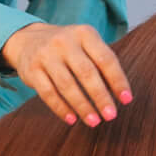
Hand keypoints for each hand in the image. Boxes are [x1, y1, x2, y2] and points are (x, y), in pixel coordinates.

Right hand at [0, 22, 131, 126]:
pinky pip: (48, 93)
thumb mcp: (85, 45)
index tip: (127, 100)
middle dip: (100, 96)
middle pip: (86, 72)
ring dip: (82, 106)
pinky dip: (61, 108)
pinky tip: (72, 119)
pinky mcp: (32, 70)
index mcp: (84, 34)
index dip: (118, 80)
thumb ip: (102, 64)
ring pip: (66, 85)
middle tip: (111, 115)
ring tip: (94, 121)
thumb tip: (120, 95)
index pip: (105, 59)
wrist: (28, 39)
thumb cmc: (68, 48)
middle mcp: (64, 42)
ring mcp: (46, 55)